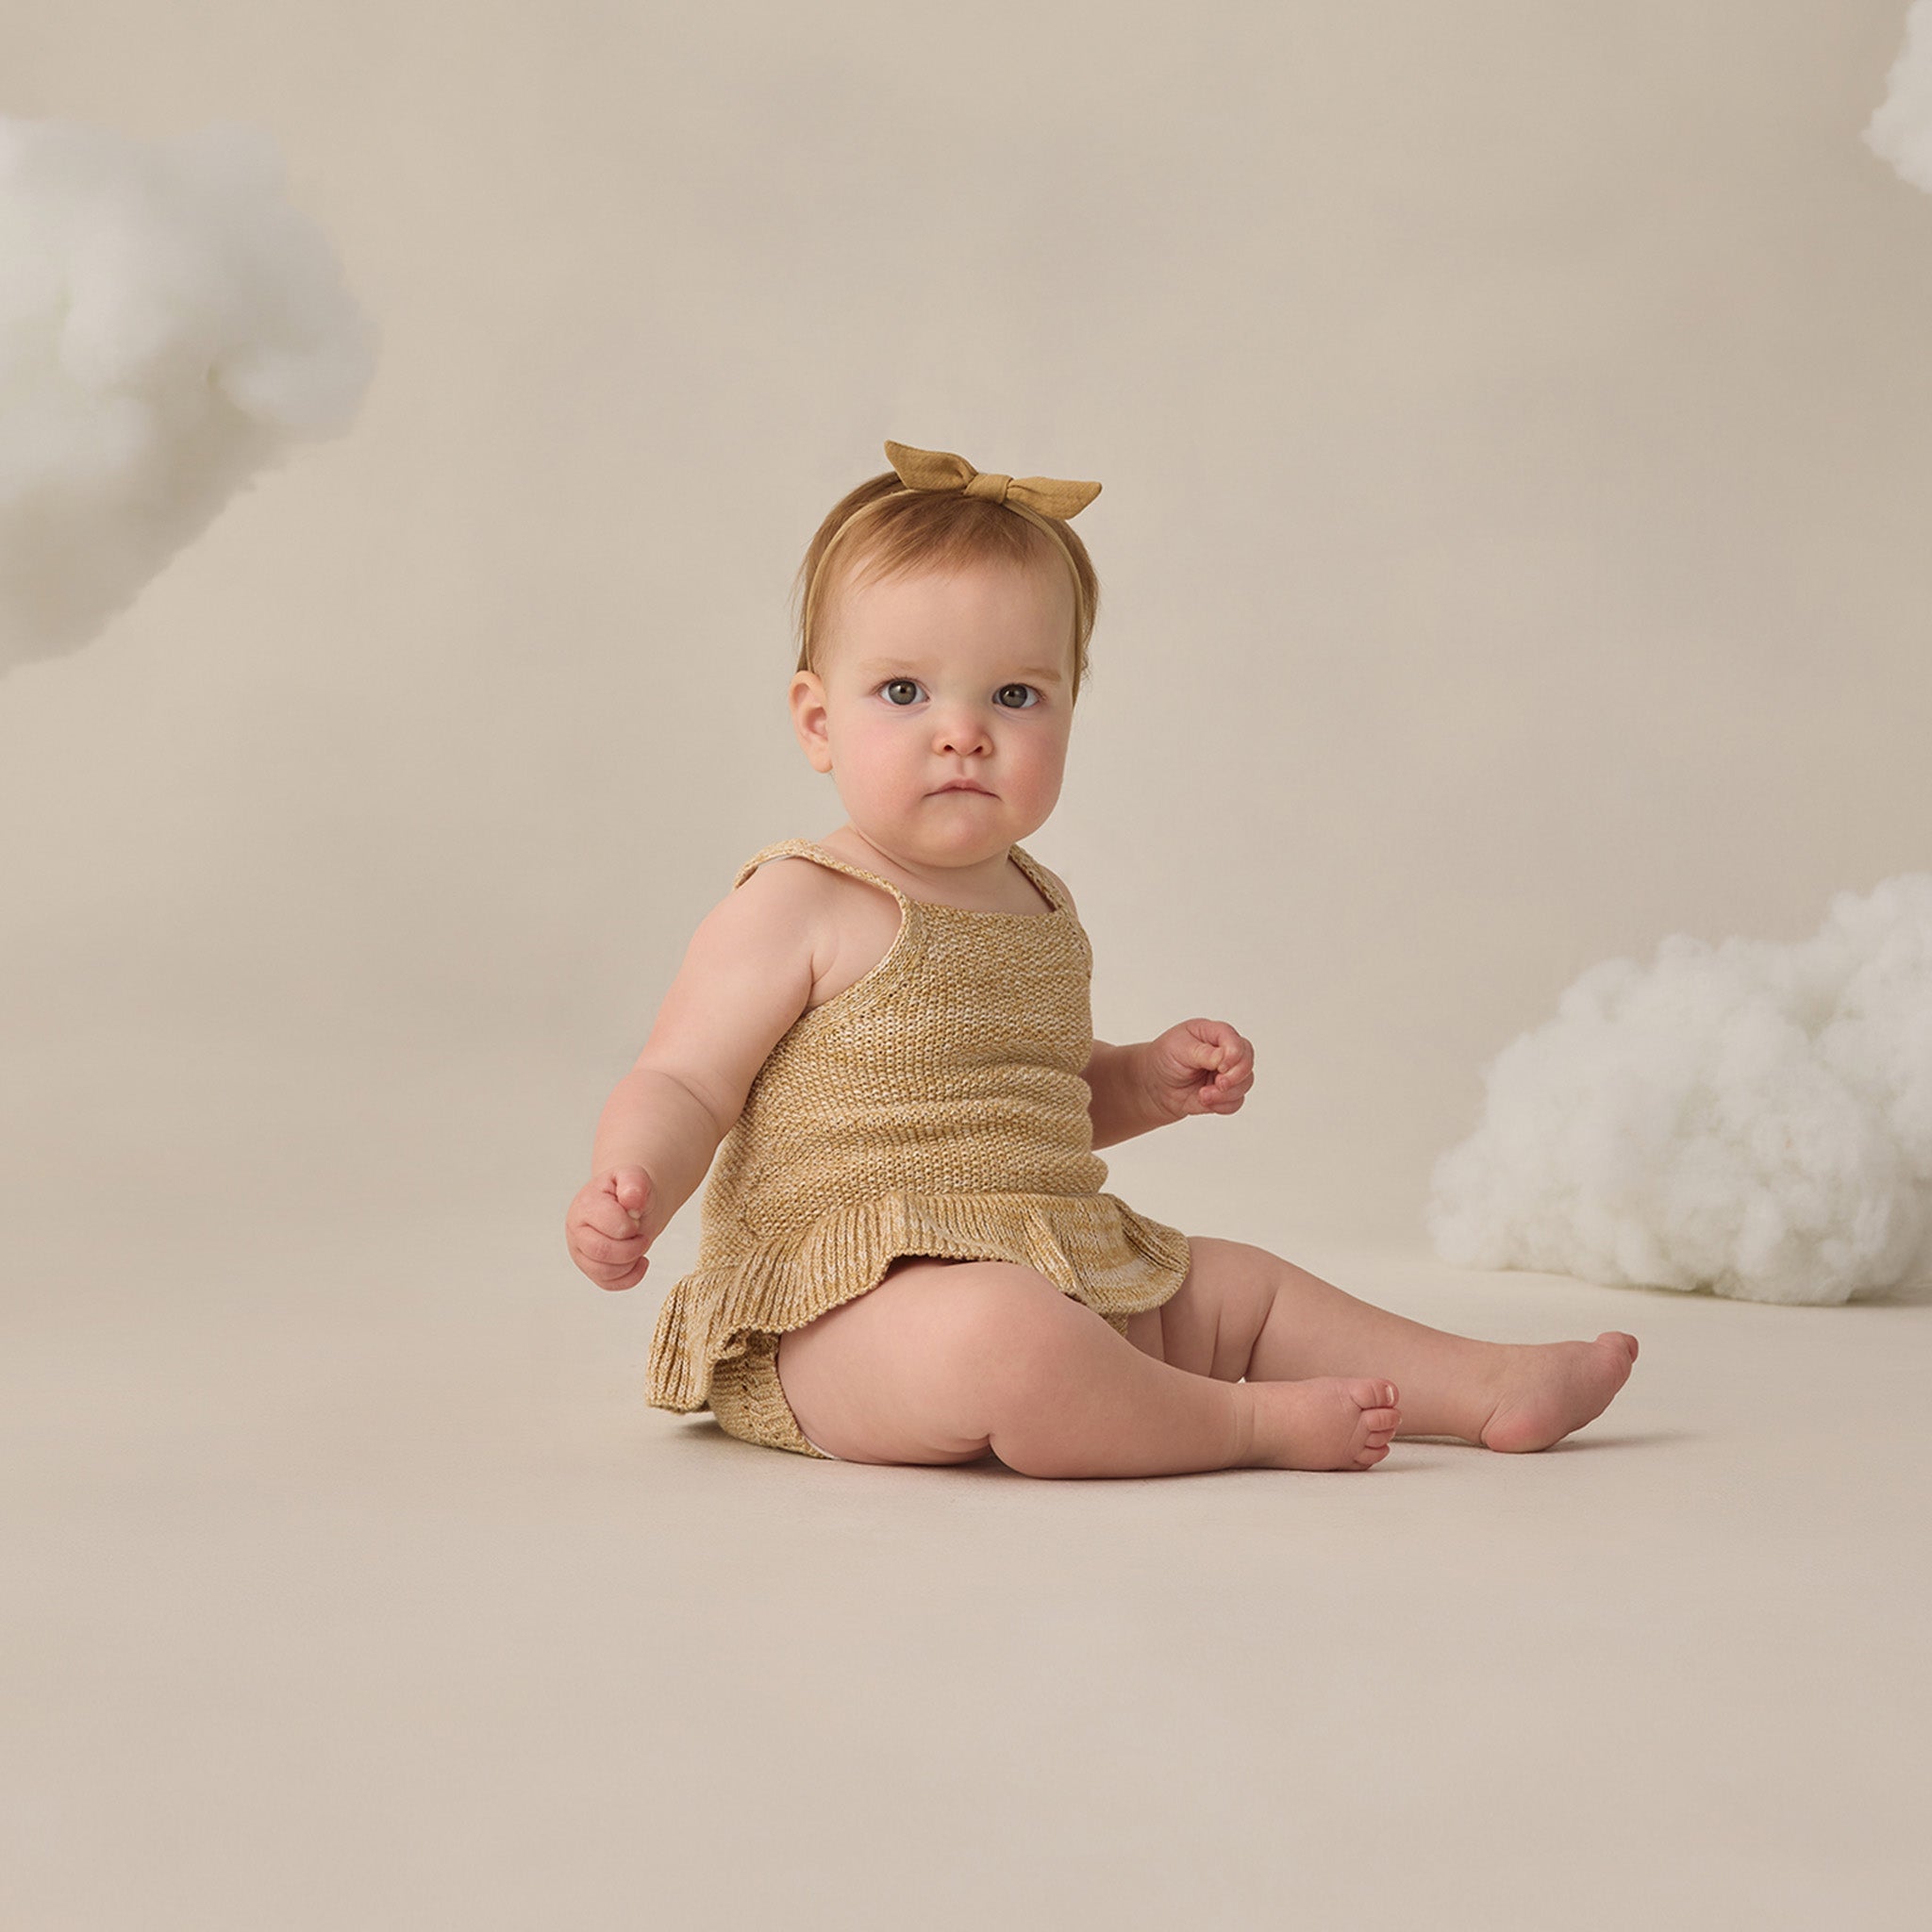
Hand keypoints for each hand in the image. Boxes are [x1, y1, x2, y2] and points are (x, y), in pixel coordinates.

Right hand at [564, 1165, 657, 1290]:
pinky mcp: (590, 1269)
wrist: (630, 1203)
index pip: (607, 1224)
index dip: (630, 1225)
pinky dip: (630, 1277)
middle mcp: (576, 1230)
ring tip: (639, 1244)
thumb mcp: (635, 1178)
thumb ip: (634, 1183)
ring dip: (631, 1262)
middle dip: (632, 1247)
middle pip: (601, 1251)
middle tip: (643, 1236)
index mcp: (585, 1205)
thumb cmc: (630, 1192)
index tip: (637, 1217)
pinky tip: (639, 1261)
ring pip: (604, 1272)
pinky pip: (609, 1284)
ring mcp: (581, 1252)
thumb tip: (631, 1199)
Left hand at [1143, 1019, 1254, 1120]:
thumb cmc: (1164, 1058)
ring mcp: (1227, 1073)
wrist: (1154, 1085)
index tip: (1221, 1066)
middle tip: (1219, 1083)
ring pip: (1245, 1083)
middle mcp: (1225, 1052)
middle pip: (1247, 1061)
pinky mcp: (1224, 1093)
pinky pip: (1236, 1102)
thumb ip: (1204, 1052)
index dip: (1234, 1055)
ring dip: (1226, 1093)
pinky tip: (1205, 1101)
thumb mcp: (1178, 1049)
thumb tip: (1224, 1057)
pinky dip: (1222, 1105)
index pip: (1236, 1041)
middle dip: (1236, 1076)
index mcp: (1214, 1033)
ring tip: (1203, 1095)